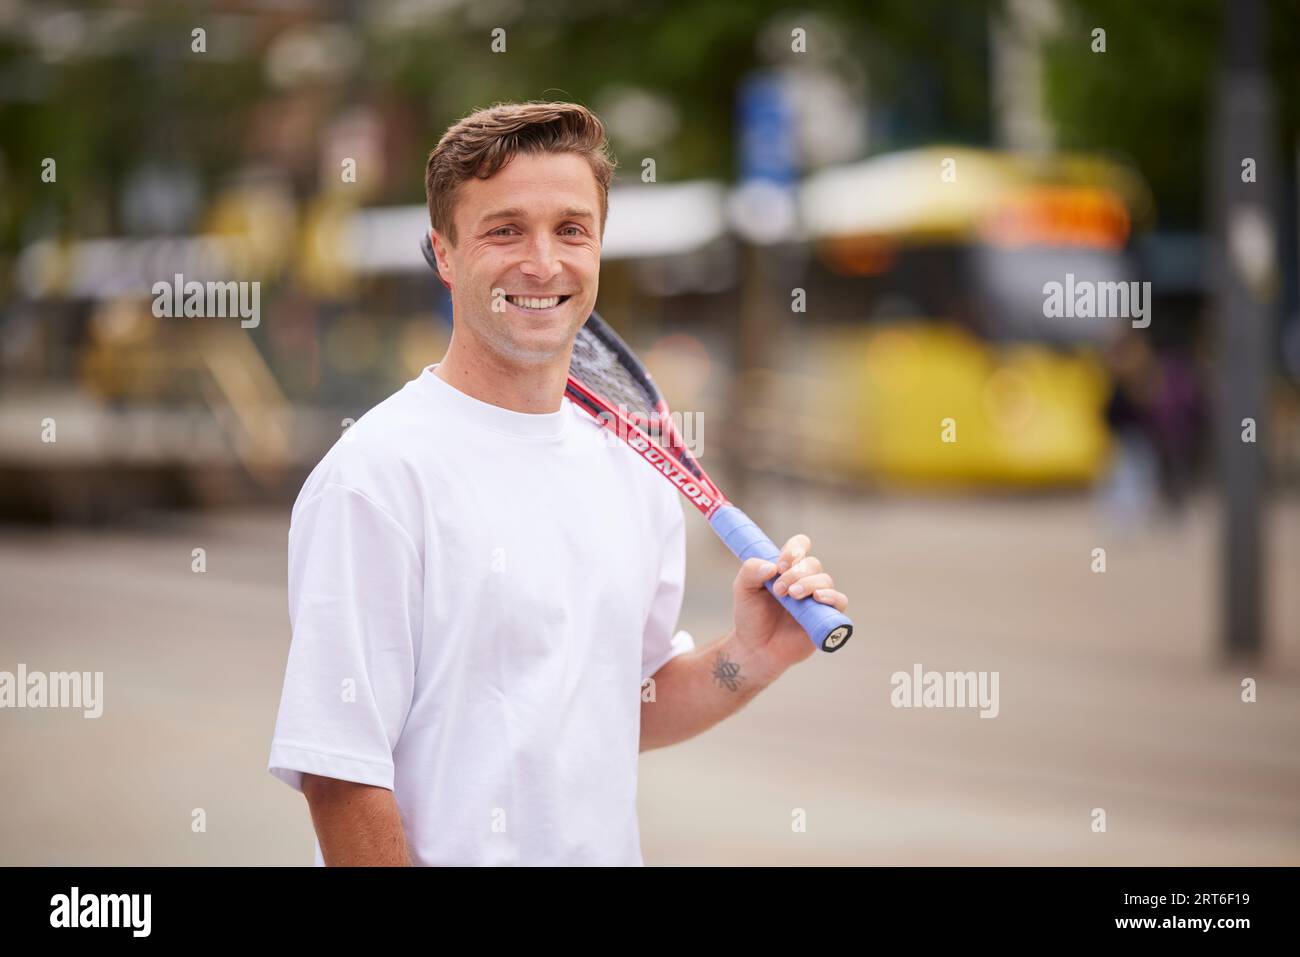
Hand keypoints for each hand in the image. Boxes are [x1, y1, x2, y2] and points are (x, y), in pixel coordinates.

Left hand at [730, 534, 848, 674]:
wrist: (755, 648)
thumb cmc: (751, 617)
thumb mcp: (743, 590)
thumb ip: (750, 571)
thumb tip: (772, 566)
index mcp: (787, 569)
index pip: (800, 546)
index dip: (794, 549)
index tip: (780, 564)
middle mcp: (805, 580)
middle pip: (812, 563)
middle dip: (796, 573)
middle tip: (779, 590)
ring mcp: (817, 598)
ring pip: (825, 580)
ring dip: (809, 583)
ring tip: (792, 596)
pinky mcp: (826, 617)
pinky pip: (840, 601)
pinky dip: (832, 596)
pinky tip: (818, 598)